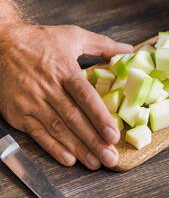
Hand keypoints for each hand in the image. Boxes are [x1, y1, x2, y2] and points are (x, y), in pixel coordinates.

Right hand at [0, 23, 132, 168]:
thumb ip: (103, 44)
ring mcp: (31, 101)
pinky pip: (37, 133)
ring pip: (58, 129)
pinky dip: (53, 147)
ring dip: (78, 148)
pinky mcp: (18, 112)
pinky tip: (68, 159)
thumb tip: (128, 49)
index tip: (114, 135)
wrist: (2, 43)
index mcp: (65, 70)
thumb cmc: (41, 40)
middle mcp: (48, 87)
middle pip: (74, 118)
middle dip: (94, 141)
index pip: (85, 97)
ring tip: (95, 162)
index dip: (100, 117)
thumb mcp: (74, 35)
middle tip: (110, 158)